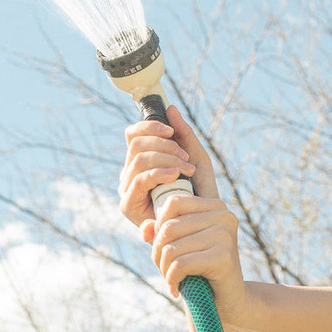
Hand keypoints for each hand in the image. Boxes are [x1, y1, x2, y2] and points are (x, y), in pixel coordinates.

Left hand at [117, 107, 247, 323]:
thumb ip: (166, 233)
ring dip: (163, 265)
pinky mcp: (224, 254)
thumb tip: (147, 228)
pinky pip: (178, 260)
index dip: (183, 137)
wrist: (227, 307)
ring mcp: (225, 231)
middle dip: (158, 245)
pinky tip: (179, 287)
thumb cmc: (199, 274)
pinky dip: (171, 278)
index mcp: (212, 204)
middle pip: (167, 212)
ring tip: (174, 278)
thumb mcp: (180, 248)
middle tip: (166, 265)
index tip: (170, 108)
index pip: (192, 168)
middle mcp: (222, 211)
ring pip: (168, 238)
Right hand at [118, 104, 209, 228]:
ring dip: (165, 158)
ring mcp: (127, 190)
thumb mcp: (196, 157)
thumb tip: (170, 108)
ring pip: (137, 160)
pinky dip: (159, 173)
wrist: (204, 223)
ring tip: (186, 168)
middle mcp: (129, 174)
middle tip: (185, 156)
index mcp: (140, 161)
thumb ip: (184, 133)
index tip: (171, 131)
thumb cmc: (199, 191)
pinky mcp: (128, 206)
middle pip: (135, 144)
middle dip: (163, 145)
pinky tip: (175, 175)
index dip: (149, 127)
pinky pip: (139, 181)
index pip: (133, 135)